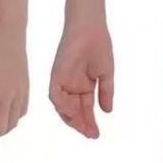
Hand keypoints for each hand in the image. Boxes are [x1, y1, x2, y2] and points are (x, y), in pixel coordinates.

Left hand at [49, 0, 113, 138]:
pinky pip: (55, 94)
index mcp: (83, 84)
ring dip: (72, 118)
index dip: (89, 121)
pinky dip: (62, 105)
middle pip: (74, 110)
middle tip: (91, 134)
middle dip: (81, 124)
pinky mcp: (56, 73)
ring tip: (84, 127)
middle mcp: (71, 84)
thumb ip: (105, 92)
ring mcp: (63, 79)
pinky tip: (72, 112)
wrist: (90, 28)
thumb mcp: (105, 74)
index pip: (84, 108)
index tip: (96, 133)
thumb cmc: (99, 45)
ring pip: (63, 106)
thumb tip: (107, 112)